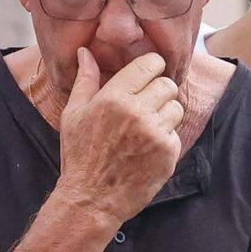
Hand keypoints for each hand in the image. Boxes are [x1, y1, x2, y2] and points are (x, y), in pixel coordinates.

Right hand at [49, 49, 191, 219]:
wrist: (90, 199)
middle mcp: (138, 112)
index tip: (147, 75)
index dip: (152, 67)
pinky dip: (165, 137)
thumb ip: (86, 80)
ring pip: (177, 107)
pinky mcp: (168, 154)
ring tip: (146, 126)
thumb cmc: (79, 155)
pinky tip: (146, 147)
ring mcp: (156, 134)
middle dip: (159, 90)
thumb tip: (86, 52)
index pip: (151, 64)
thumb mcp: (74, 114)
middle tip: (145, 103)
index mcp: (114, 98)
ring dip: (165, 113)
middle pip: (168, 84)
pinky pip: (177, 133)